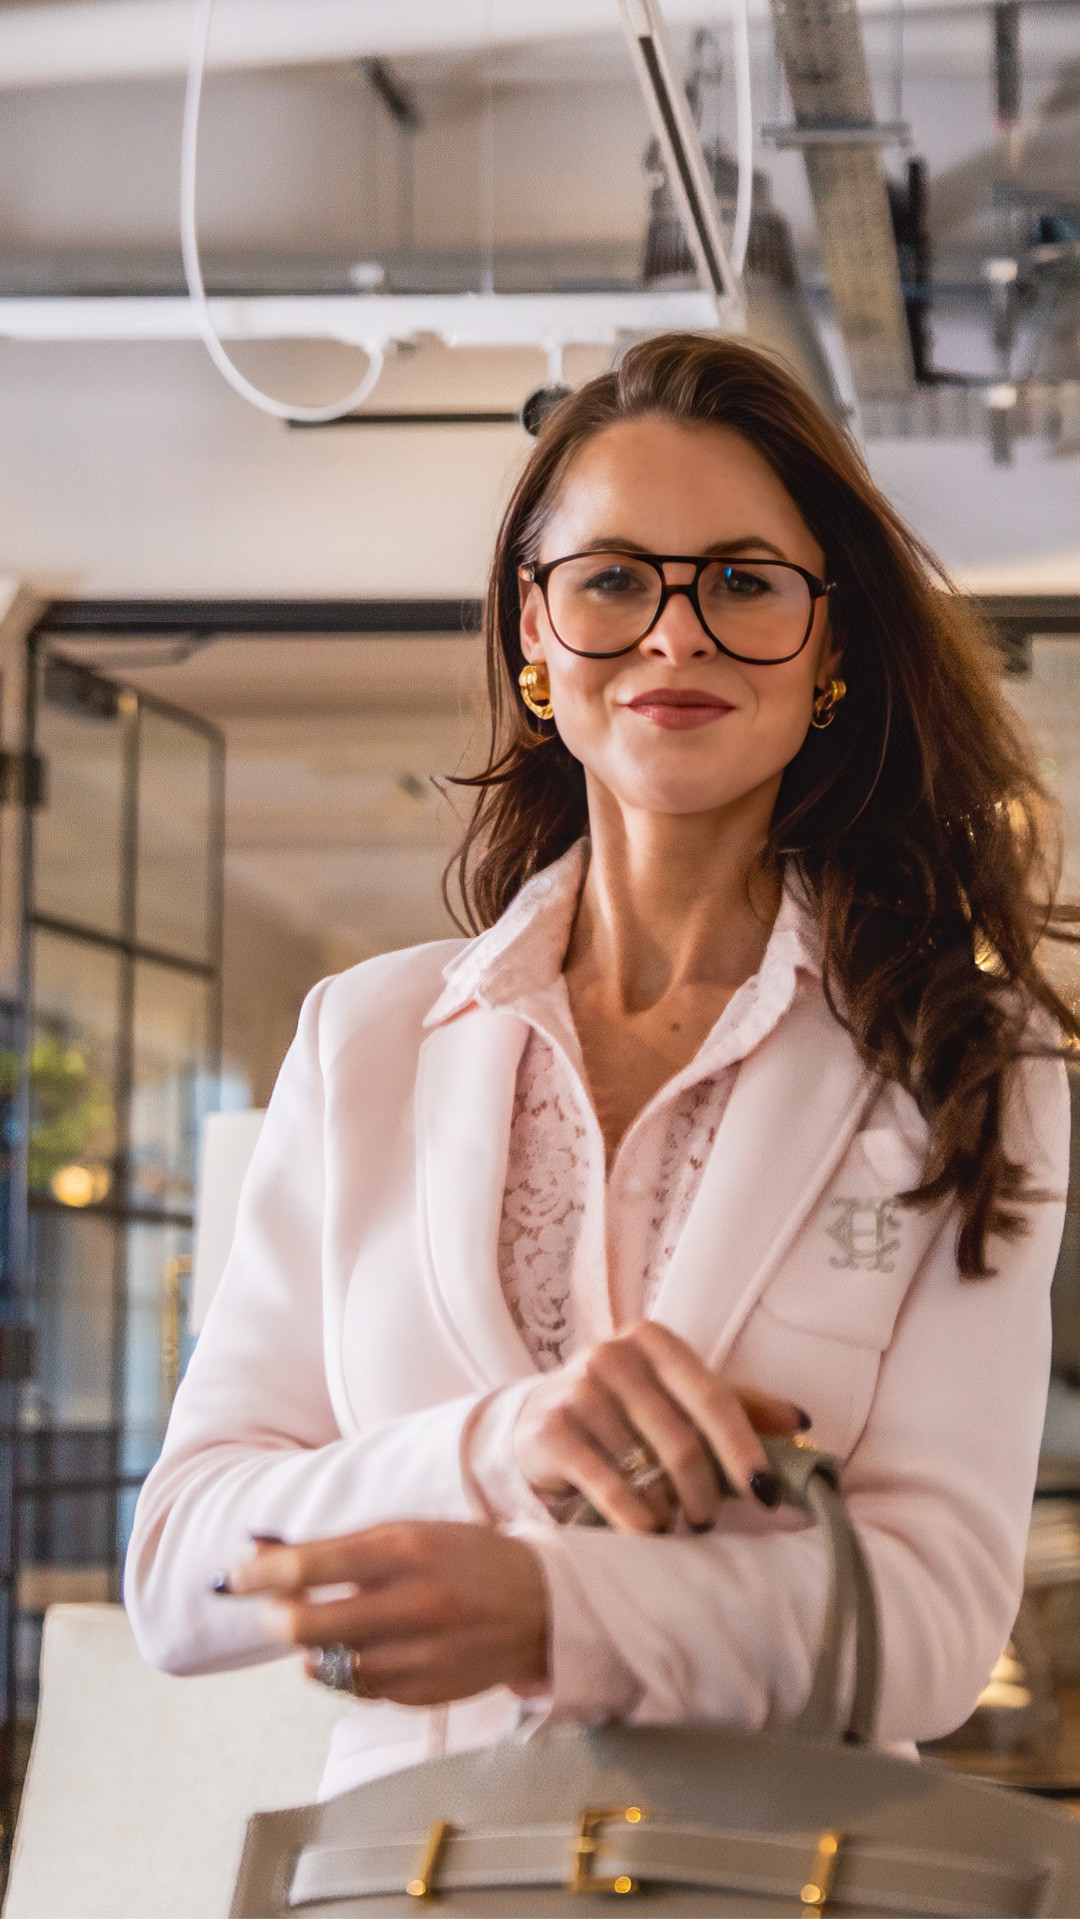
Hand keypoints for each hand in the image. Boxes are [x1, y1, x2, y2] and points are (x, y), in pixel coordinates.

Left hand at [223, 1521, 548, 1706]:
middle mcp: (410, 1603)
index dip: (260, 1572)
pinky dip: (344, 1671)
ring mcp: (418, 1655)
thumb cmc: (465, 1558)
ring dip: (309, 1649)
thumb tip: (262, 1547)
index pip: (310, 1565)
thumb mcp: (409, 1532)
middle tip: (272, 1610)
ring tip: (318, 1630)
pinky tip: (356, 1651)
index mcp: (405, 1549)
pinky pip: (358, 1688)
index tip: (233, 1575)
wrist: (542, 1607)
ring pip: (326, 1665)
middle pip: (305, 1626)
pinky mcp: (422, 1693)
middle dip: (276, 1618)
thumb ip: (340, 1547)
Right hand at [513, 1319, 806, 1533]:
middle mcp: (612, 1356)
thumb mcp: (678, 1397)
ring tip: (671, 1520)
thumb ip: (738, 1405)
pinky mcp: (551, 1430)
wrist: (536, 1420)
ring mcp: (577, 1390)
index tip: (767, 1494)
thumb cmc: (624, 1410)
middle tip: (708, 1518)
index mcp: (653, 1341)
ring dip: (669, 1511)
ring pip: (648, 1472)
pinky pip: (611, 1490)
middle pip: (683, 1442)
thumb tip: (801, 1421)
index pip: (713, 1398)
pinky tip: (646, 1530)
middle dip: (706, 1494)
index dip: (744, 1449)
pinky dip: (638, 1520)